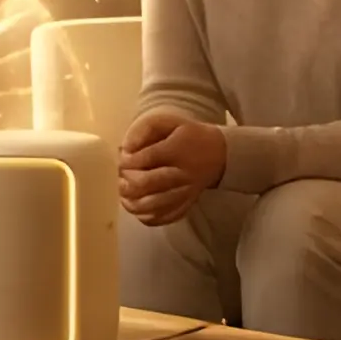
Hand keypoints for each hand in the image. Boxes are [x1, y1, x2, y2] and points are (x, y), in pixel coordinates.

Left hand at [116, 112, 226, 226]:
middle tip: (121, 178)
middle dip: (126, 182)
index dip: (128, 162)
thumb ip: (146, 129)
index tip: (123, 161)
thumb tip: (126, 148)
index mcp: (176, 150)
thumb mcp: (170, 122)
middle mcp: (181, 173)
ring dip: (131, 201)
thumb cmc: (189, 136)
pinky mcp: (186, 205)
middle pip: (145, 184)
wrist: (219, 154)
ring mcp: (185, 192)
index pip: (146, 159)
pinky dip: (146, 216)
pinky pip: (163, 217)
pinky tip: (138, 207)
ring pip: (151, 205)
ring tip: (125, 193)